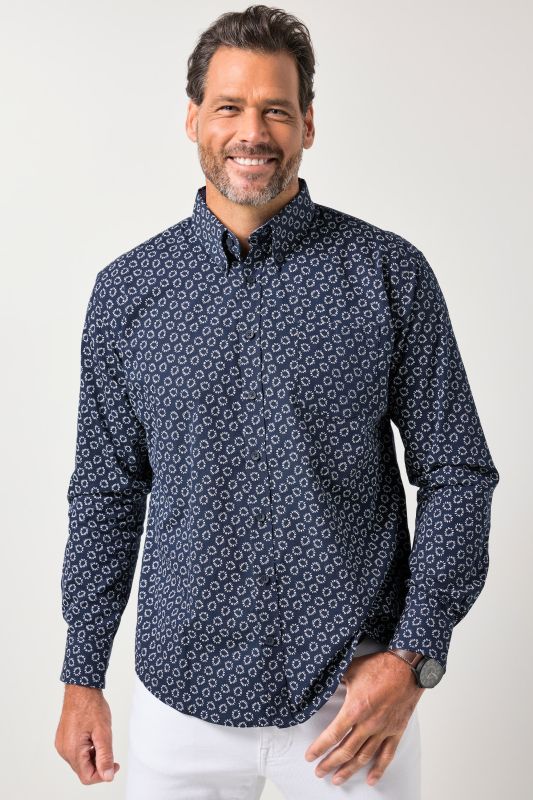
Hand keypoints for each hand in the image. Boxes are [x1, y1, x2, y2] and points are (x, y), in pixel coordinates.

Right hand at [54, 684, 119, 784]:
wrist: (81, 689)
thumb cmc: (91, 706)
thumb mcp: (103, 732)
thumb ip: (105, 756)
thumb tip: (108, 776)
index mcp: (72, 750)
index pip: (87, 777)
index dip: (103, 775)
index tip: (115, 765)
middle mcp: (64, 750)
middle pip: (83, 770)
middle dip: (98, 765)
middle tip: (110, 751)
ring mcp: (62, 745)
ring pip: (80, 762)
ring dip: (93, 757)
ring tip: (101, 740)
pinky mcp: (63, 739)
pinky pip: (75, 753)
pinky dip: (86, 751)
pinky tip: (93, 738)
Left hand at [304, 650, 424, 786]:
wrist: (407, 667)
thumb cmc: (379, 666)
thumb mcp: (350, 669)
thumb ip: (335, 679)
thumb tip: (321, 682)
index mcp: (355, 709)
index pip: (332, 735)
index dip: (319, 748)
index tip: (310, 756)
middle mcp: (368, 724)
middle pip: (345, 751)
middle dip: (329, 764)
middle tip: (319, 772)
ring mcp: (383, 730)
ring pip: (363, 757)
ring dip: (349, 770)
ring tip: (337, 779)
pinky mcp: (396, 731)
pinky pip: (387, 755)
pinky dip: (378, 769)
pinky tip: (371, 780)